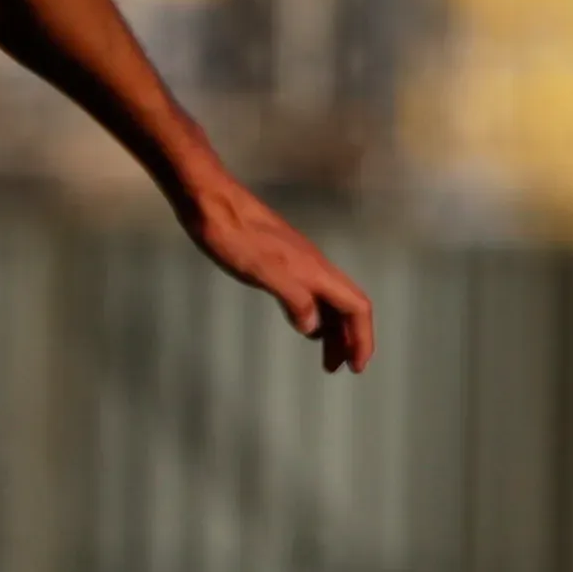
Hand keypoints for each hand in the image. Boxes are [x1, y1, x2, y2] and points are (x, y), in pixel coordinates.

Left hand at [185, 182, 373, 373]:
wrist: (210, 203)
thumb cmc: (232, 235)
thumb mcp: (262, 270)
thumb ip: (292, 298)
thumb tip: (313, 328)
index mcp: (315, 270)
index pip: (356, 306)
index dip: (361, 337)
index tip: (357, 367)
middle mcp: (313, 267)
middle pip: (346, 307)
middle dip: (349, 340)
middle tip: (340, 369)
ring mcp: (298, 264)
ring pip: (327, 302)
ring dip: (332, 331)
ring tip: (326, 359)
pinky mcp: (279, 263)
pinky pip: (308, 295)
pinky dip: (312, 316)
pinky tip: (305, 328)